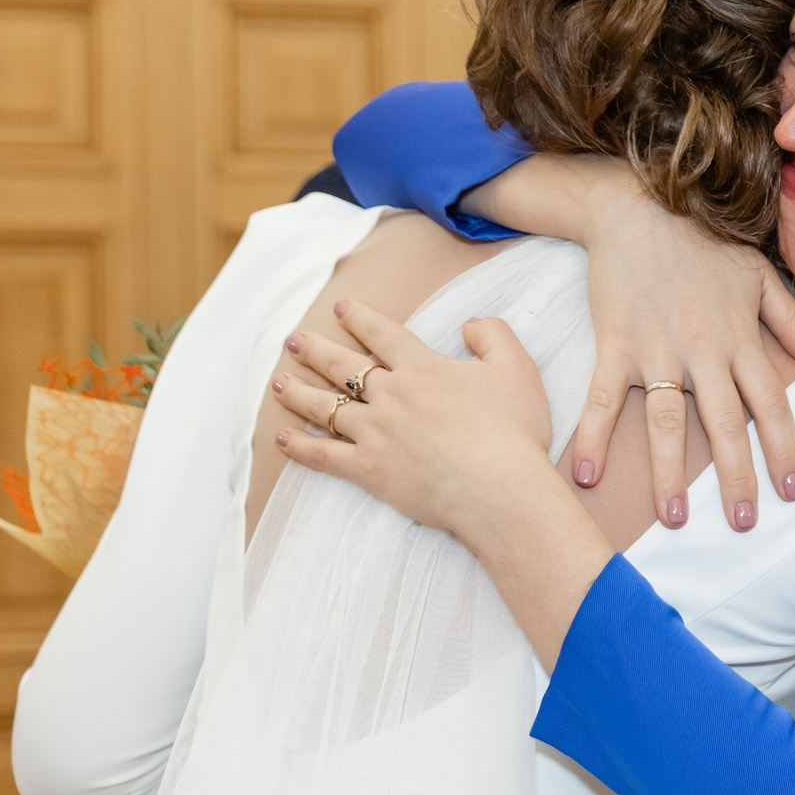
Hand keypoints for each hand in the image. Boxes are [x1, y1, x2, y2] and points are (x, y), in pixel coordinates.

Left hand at [273, 301, 561, 537]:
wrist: (499, 486)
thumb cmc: (513, 429)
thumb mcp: (517, 368)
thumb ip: (493, 334)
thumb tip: (469, 324)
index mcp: (422, 368)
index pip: (382, 334)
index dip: (359, 318)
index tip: (341, 308)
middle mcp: (390, 395)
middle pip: (342, 366)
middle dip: (314, 349)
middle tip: (293, 341)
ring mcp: (374, 432)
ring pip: (324, 407)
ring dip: (298, 392)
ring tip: (278, 383)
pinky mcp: (368, 469)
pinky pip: (324, 455)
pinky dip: (301, 447)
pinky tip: (283, 438)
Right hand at [567, 173, 794, 530]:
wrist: (639, 204)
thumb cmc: (704, 241)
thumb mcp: (760, 274)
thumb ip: (793, 323)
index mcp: (740, 338)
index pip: (771, 405)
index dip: (784, 450)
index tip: (792, 491)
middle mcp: (703, 351)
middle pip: (725, 425)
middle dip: (735, 477)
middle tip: (744, 521)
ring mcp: (656, 350)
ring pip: (667, 422)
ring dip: (669, 473)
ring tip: (676, 518)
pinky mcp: (615, 343)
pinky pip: (603, 399)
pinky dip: (592, 437)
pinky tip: (584, 477)